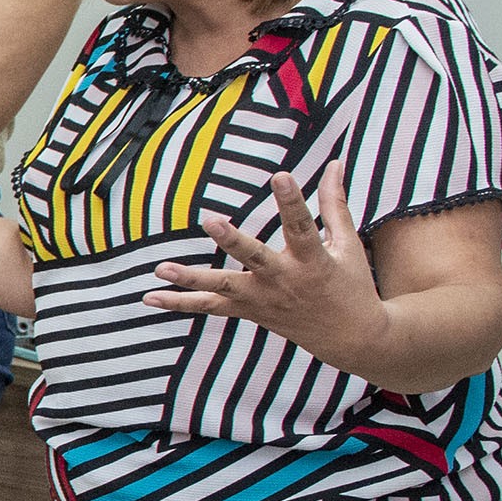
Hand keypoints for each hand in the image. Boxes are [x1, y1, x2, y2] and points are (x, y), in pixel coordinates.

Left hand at [144, 165, 388, 367]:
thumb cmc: (352, 285)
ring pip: (222, 288)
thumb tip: (335, 163)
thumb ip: (336, 204)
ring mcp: (262, 299)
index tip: (282, 175)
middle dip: (233, 241)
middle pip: (254, 258)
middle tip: (211, 221)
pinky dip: (180, 303)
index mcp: (313, 260)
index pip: (302, 226)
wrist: (351, 337)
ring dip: (190, 279)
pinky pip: (210, 308)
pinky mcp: (248, 311)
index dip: (293, 201)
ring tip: (160, 269)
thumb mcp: (348, 244)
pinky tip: (150, 296)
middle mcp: (284, 280)